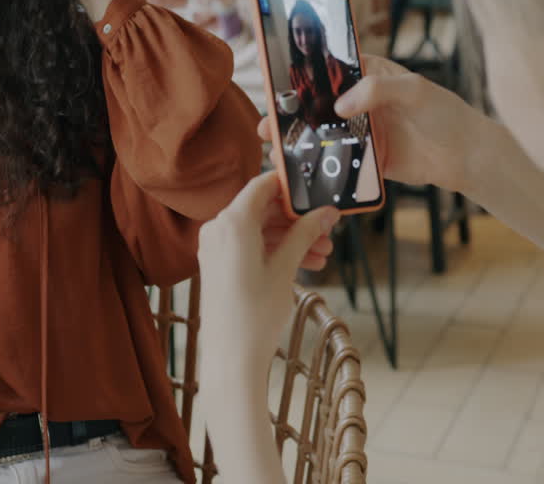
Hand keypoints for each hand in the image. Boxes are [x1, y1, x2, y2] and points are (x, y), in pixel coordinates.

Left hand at [199, 173, 340, 374]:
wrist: (231, 358)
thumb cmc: (255, 314)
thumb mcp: (285, 268)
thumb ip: (305, 233)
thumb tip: (326, 212)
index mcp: (232, 222)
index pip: (263, 185)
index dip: (291, 186)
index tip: (316, 194)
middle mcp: (218, 229)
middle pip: (263, 208)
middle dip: (297, 219)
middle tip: (327, 230)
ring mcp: (216, 248)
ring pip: (260, 230)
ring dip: (292, 238)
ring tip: (323, 253)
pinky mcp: (219, 265)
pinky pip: (251, 246)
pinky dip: (276, 251)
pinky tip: (306, 263)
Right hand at [260, 55, 486, 191]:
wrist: (467, 156)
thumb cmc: (445, 113)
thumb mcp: (413, 91)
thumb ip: (377, 90)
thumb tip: (340, 105)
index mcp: (370, 75)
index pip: (330, 68)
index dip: (303, 74)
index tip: (276, 82)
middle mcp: (361, 102)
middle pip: (319, 104)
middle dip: (291, 112)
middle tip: (269, 122)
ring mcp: (363, 131)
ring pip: (324, 134)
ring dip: (300, 141)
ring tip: (277, 149)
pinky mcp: (368, 159)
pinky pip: (339, 161)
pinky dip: (320, 166)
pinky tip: (300, 171)